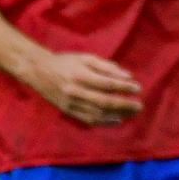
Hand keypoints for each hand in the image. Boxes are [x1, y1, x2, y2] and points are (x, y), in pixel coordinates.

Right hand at [27, 50, 141, 124]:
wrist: (38, 72)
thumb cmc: (66, 62)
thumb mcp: (86, 57)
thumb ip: (107, 66)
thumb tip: (128, 76)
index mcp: (81, 75)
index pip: (108, 84)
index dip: (125, 87)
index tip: (138, 88)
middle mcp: (75, 91)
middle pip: (104, 101)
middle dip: (124, 104)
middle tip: (139, 105)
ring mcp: (70, 103)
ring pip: (97, 113)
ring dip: (117, 114)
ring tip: (132, 113)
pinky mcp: (67, 111)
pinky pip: (87, 119)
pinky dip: (103, 121)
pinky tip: (116, 120)